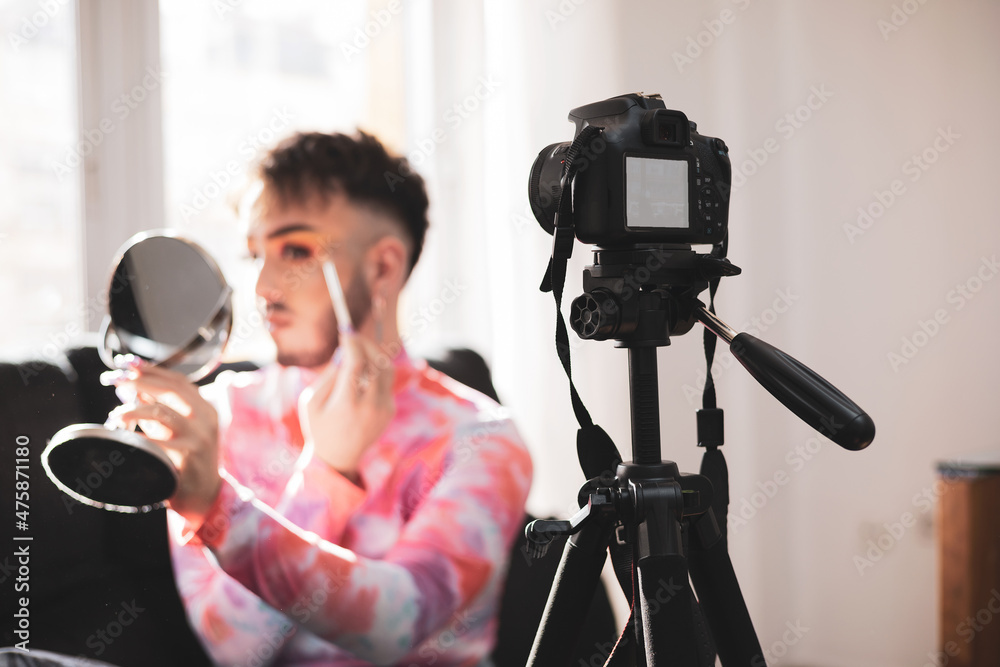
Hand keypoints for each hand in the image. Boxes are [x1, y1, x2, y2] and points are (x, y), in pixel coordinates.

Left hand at [108, 363, 220, 525]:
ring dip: (134, 410)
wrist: (205, 497)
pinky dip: (136, 437)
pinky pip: (157, 441)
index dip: (153, 370)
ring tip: (116, 414)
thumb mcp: (176, 432)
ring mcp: (199, 436)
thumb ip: (158, 411)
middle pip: (172, 390)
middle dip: (141, 382)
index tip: (129, 364)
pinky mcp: (189, 456)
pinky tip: (122, 437)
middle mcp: (206, 418)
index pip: (179, 381)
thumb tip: (130, 388)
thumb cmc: (186, 462)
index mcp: (206, 409)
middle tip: (116, 379)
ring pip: (162, 412)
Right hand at [298, 331, 394, 482]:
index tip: (345, 330)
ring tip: (358, 349)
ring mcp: (384, 408)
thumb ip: (328, 375)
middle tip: (353, 336)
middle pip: (377, 362)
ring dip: (374, 354)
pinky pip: (386, 382)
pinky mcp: (390, 410)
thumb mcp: (311, 401)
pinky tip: (361, 370)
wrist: (339, 458)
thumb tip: (343, 351)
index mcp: (347, 403)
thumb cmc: (319, 428)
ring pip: (386, 369)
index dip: (352, 342)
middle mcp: (370, 405)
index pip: (356, 363)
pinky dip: (375, 370)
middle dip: (365, 344)